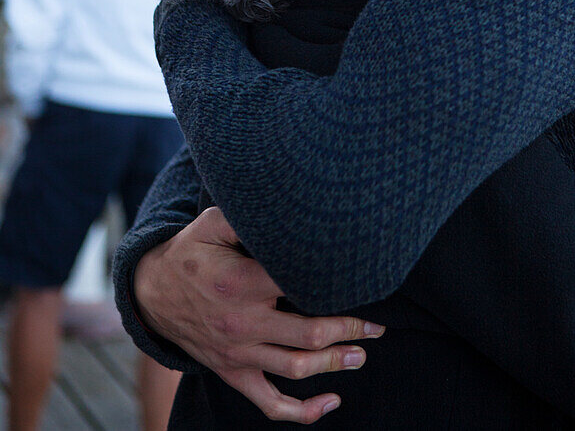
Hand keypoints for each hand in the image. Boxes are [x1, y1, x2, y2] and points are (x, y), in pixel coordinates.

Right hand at [133, 207, 384, 423]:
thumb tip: (284, 208)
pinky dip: (303, 411)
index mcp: (241, 282)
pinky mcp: (233, 373)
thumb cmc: (191, 252)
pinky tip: (331, 403)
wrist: (151, 293)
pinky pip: (270, 403)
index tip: (363, 279)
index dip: (335, 284)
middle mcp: (243, 323)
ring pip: (297, 369)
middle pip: (309, 335)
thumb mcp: (212, 224)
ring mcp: (238, 354)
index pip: (301, 285)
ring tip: (361, 353)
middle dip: (350, 331)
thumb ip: (246, 217)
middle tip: (378, 326)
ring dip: (335, 364)